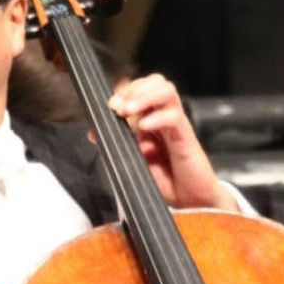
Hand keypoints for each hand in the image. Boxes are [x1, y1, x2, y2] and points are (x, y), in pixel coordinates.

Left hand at [107, 74, 237, 210]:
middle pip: (155, 81)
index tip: (110, 105)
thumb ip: (116, 145)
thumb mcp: (133, 161)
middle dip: (133, 89)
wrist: (191, 202)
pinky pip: (174, 116)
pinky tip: (144, 127)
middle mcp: (164, 117)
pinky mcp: (186, 137)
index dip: (124, 91)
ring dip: (144, 96)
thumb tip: (92, 133)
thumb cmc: (165, 181)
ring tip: (128, 110)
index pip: (141, 89)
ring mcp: (176, 125)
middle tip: (118, 107)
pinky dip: (156, 117)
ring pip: (166, 91)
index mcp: (151, 119)